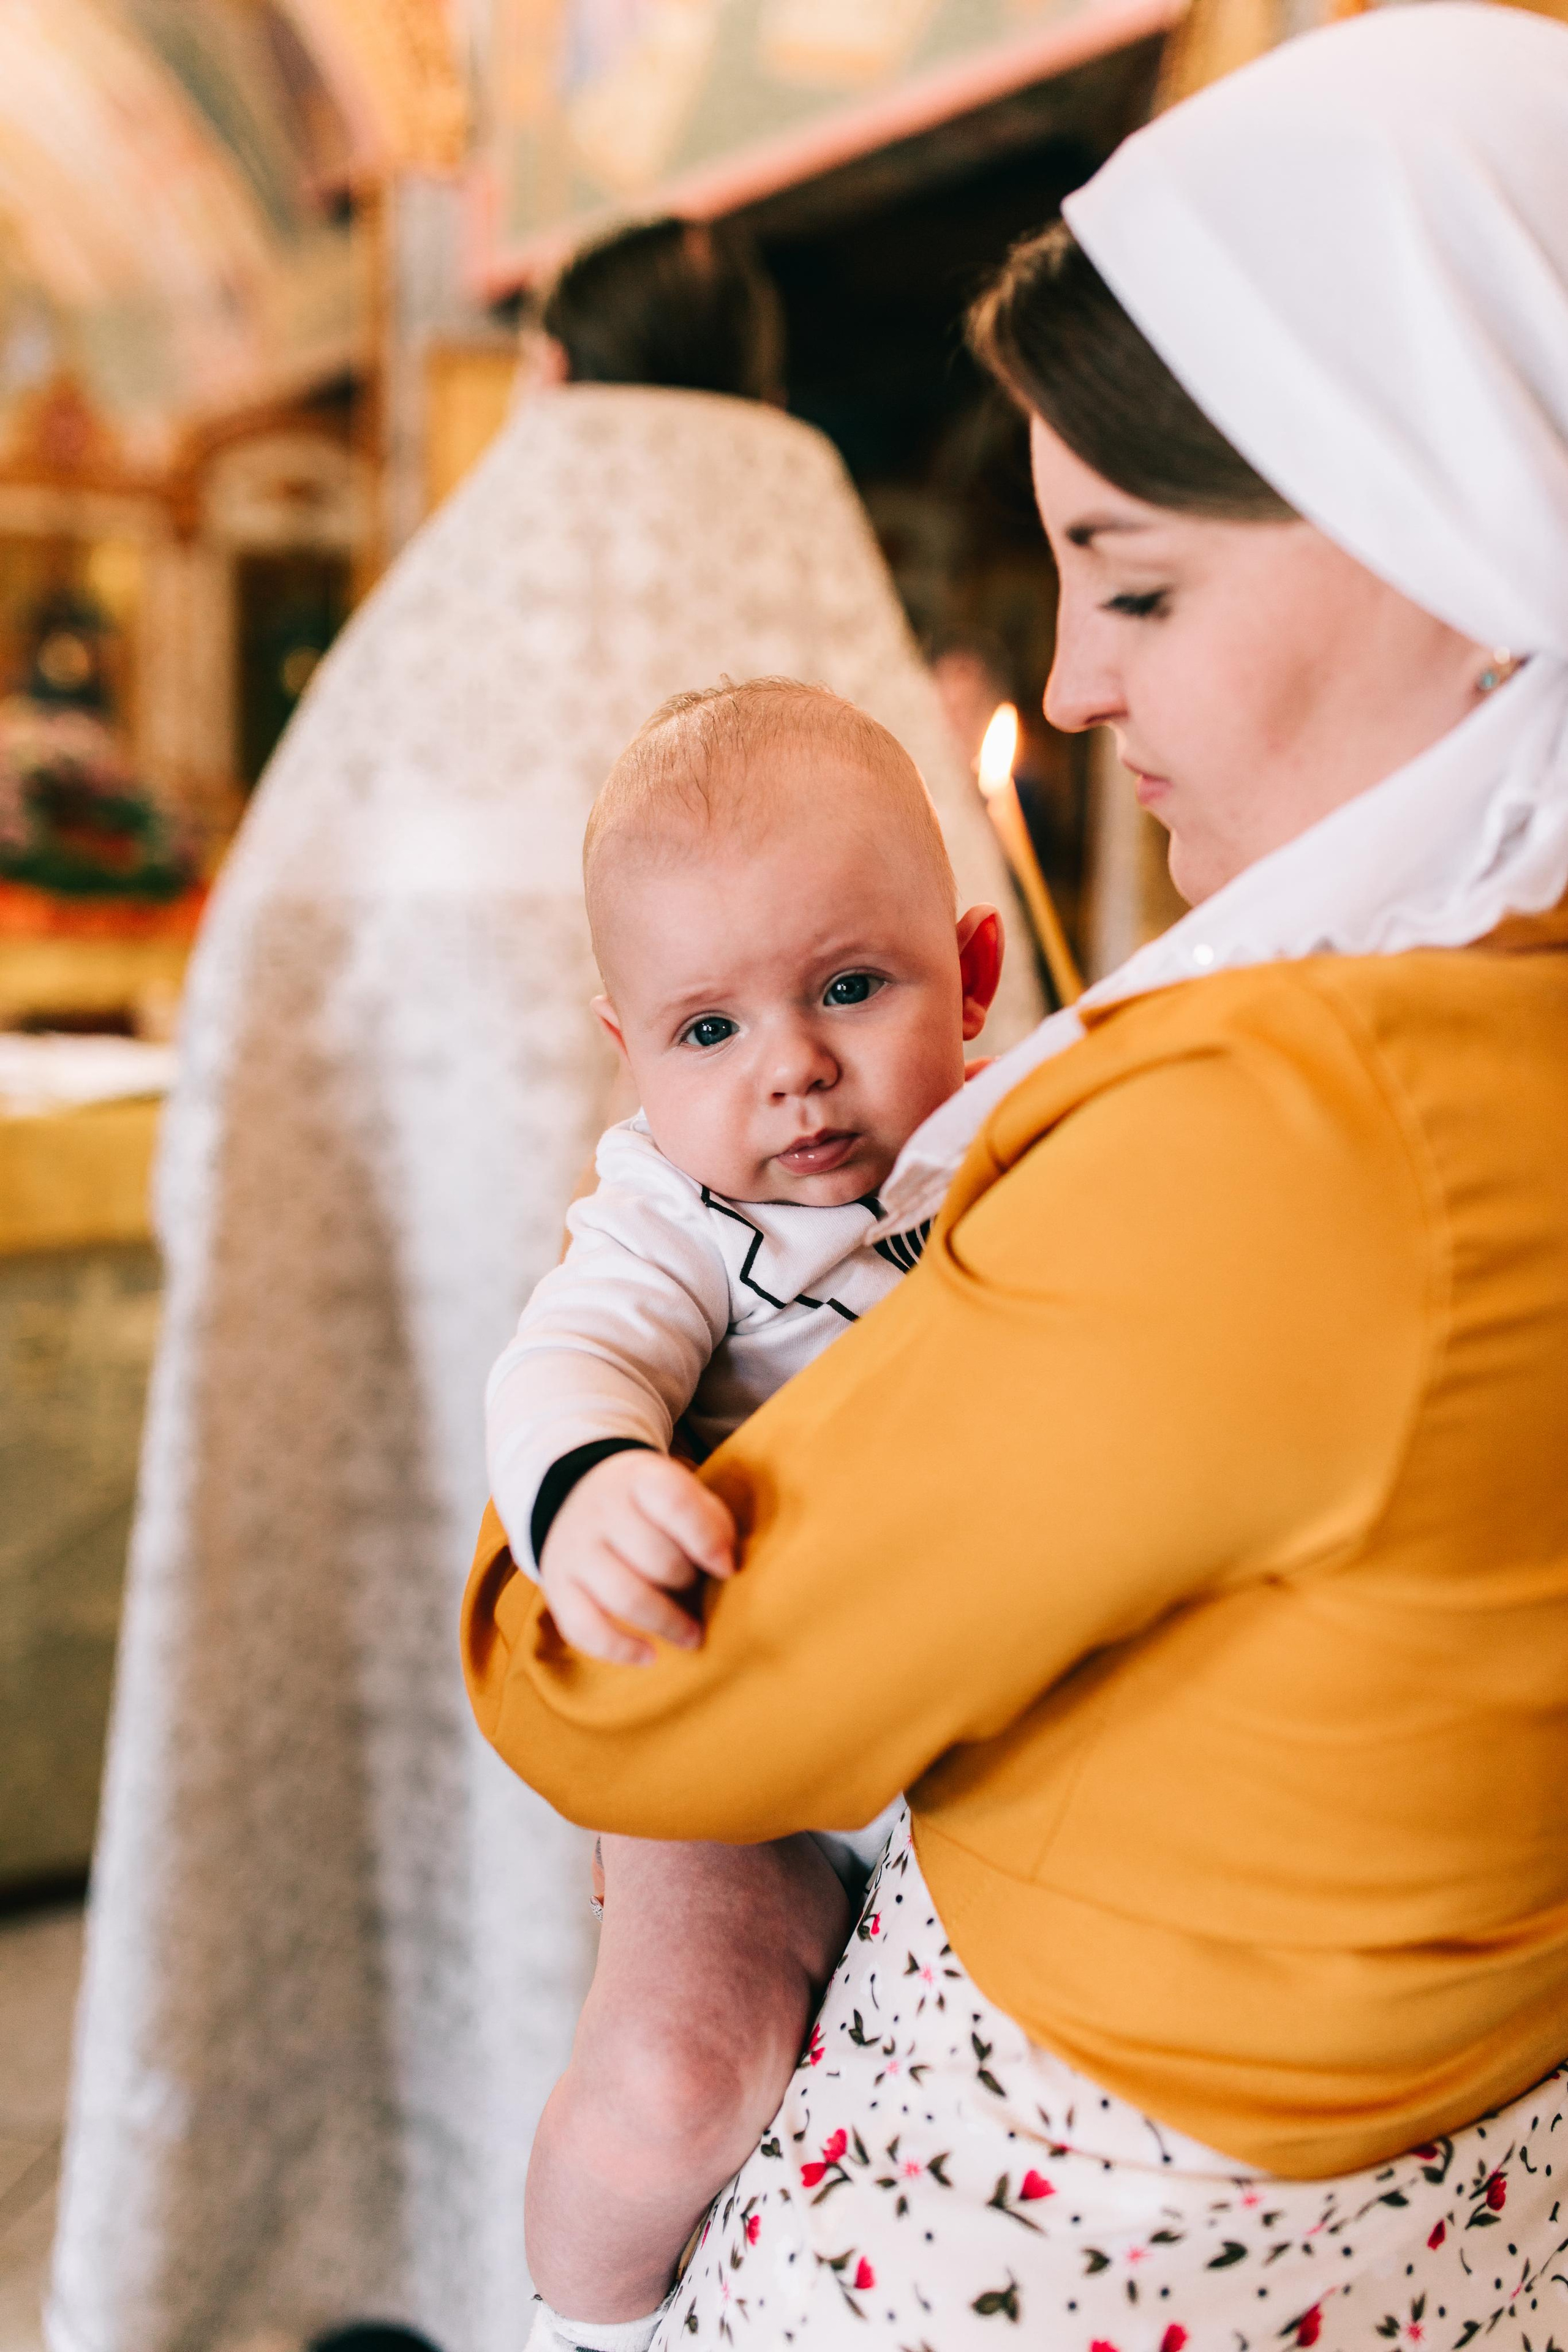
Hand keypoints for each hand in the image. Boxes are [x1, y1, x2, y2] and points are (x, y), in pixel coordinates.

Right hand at [540, 1451, 736, 1665]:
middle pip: (655, 1558)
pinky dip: (620, 1650)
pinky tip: (650, 1656)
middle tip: (698, 1589)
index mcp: (638, 1479)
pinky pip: (584, 1629)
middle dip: (687, 1581)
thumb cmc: (647, 1506)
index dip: (707, 1539)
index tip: (727, 1568)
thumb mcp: (679, 1491)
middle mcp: (600, 1511)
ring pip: (624, 1597)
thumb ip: (710, 1521)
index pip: (674, 1502)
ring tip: (692, 1635)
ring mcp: (574, 1551)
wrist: (575, 1497)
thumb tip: (726, 1566)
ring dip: (667, 1623)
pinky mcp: (557, 1588)